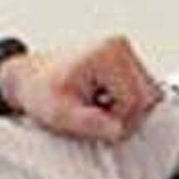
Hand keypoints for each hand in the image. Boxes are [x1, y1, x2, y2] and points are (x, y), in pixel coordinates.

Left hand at [1, 39, 163, 142]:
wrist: (30, 78)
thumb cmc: (40, 90)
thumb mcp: (60, 113)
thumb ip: (89, 123)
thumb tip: (117, 131)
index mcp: (108, 54)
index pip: (135, 100)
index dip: (120, 123)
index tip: (98, 128)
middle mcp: (120, 47)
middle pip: (148, 97)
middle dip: (126, 117)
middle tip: (98, 122)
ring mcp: (124, 52)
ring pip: (147, 96)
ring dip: (126, 111)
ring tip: (97, 110)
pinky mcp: (124, 61)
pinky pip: (139, 91)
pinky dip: (124, 104)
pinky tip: (102, 104)